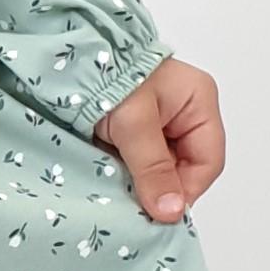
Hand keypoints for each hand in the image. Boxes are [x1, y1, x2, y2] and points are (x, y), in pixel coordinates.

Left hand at [92, 56, 222, 223]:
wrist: (62, 57)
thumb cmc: (105, 75)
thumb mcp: (133, 123)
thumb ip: (153, 168)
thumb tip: (172, 212)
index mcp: (198, 102)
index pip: (207, 161)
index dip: (187, 190)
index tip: (161, 213)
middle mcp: (181, 112)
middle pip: (182, 168)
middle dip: (159, 188)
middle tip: (135, 206)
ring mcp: (155, 121)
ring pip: (156, 168)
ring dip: (137, 182)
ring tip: (116, 191)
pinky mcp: (129, 129)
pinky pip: (134, 162)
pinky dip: (121, 173)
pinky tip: (107, 178)